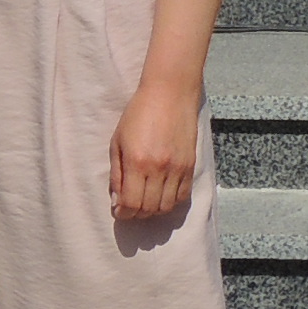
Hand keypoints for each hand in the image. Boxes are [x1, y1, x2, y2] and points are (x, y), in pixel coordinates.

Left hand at [111, 82, 200, 220]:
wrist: (170, 94)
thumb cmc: (138, 114)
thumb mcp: (117, 142)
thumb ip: (117, 174)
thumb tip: (117, 202)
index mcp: (137, 162)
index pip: (131, 203)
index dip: (123, 213)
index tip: (118, 212)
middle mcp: (159, 168)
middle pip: (149, 209)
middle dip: (136, 214)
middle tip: (129, 208)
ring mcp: (177, 168)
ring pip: (167, 207)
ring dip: (153, 211)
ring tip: (144, 202)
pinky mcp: (190, 166)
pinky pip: (182, 196)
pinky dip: (171, 202)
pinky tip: (161, 195)